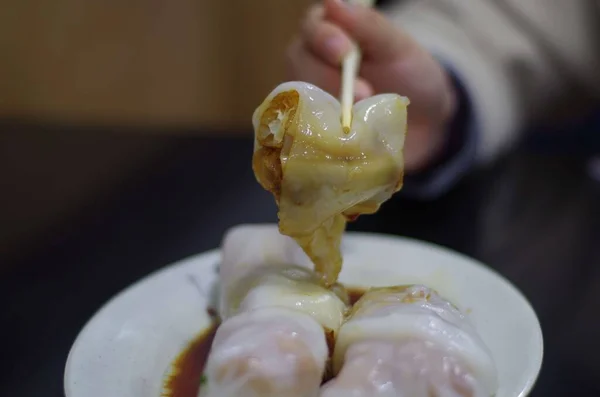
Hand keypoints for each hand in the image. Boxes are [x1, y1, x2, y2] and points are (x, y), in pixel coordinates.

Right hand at [286, 0, 457, 171]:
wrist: (424, 123)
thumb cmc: (410, 76)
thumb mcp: (398, 47)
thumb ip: (368, 26)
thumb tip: (332, 1)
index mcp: (329, 32)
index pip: (314, 29)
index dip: (325, 40)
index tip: (344, 52)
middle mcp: (311, 63)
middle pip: (299, 64)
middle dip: (330, 80)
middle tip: (363, 95)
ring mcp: (308, 98)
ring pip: (298, 99)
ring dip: (327, 110)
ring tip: (357, 122)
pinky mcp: (312, 130)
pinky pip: (305, 131)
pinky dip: (323, 135)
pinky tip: (343, 140)